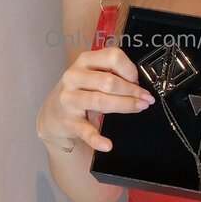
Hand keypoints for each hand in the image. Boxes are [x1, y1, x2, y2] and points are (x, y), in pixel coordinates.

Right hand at [38, 46, 155, 150]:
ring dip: (125, 105)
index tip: (137, 80)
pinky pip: (84, 130)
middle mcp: (74, 76)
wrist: (54, 112)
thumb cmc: (80, 90)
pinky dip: (97, 139)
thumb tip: (138, 85)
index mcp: (85, 60)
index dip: (129, 69)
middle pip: (108, 82)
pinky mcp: (68, 120)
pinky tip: (107, 144)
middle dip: (132, 91)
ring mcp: (69, 98)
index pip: (112, 57)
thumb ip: (112, 73)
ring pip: (100, 101)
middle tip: (146, 98)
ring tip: (139, 108)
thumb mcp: (93, 74)